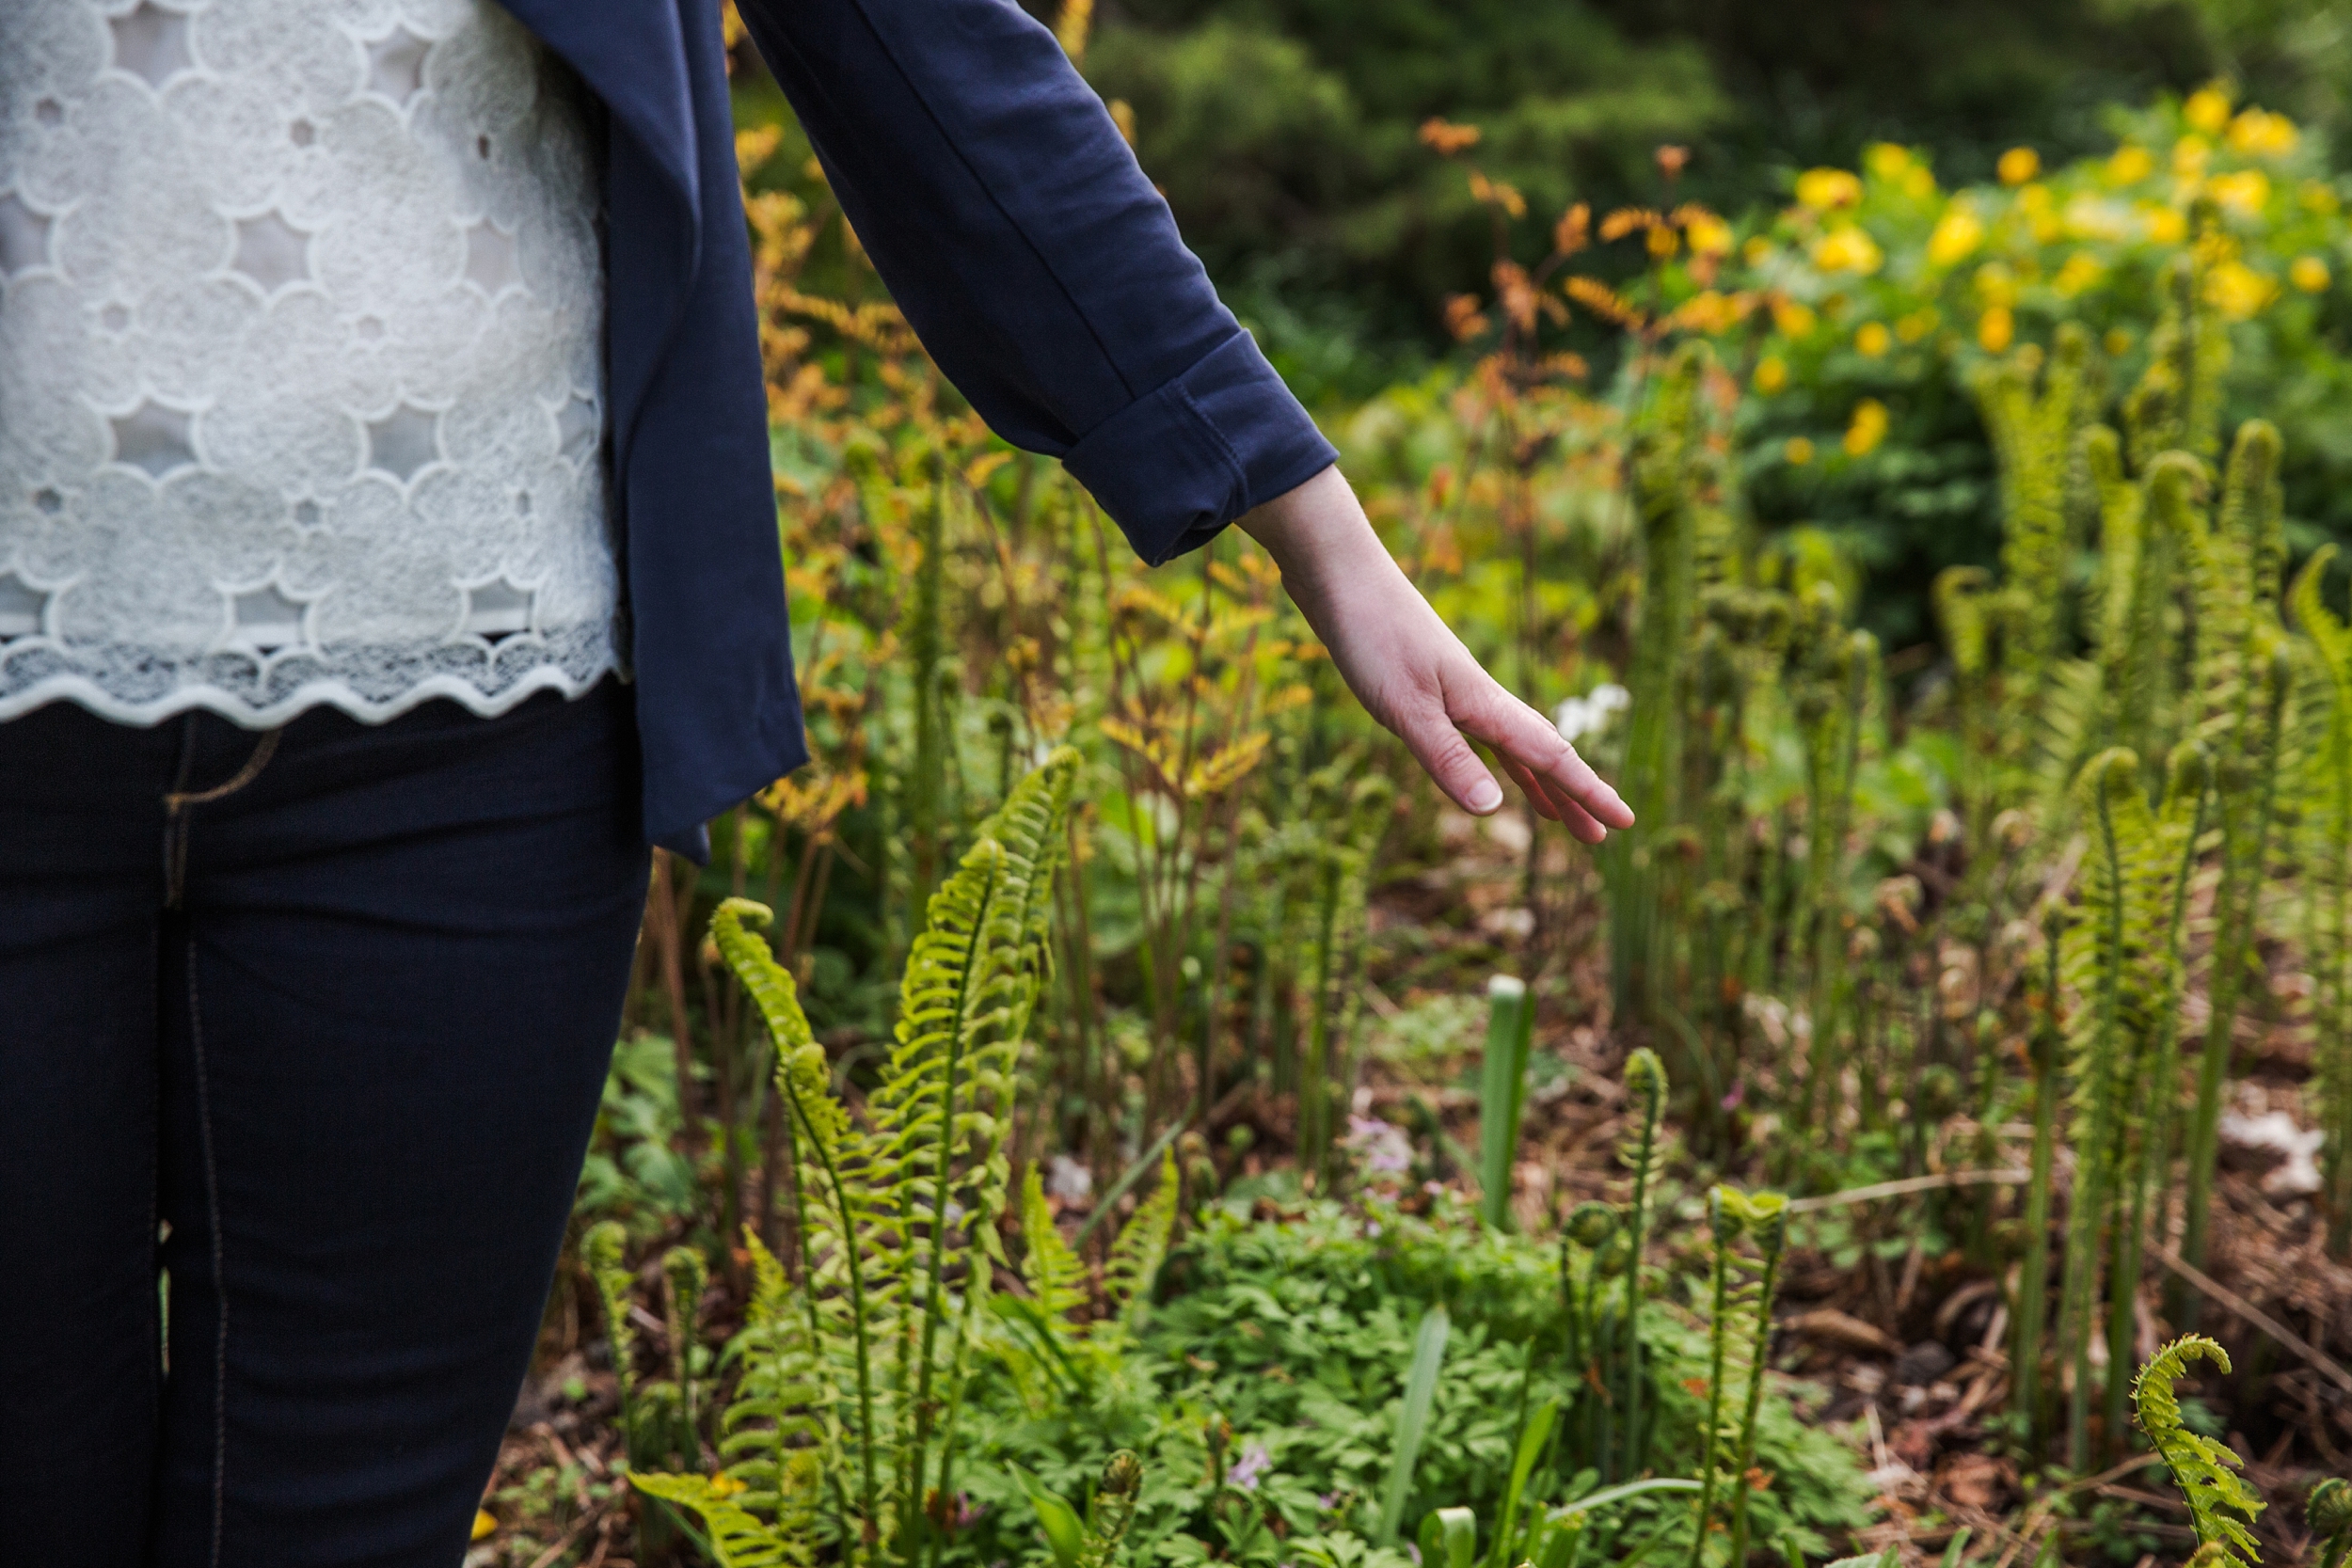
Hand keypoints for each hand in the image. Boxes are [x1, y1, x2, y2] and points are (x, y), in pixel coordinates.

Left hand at [1236, 465, 1634, 844]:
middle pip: (1540, 754)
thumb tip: (1494, 811)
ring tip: (1556, 817)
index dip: (1588, 792)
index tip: (1623, 824)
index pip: (1551, 756)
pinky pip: (1478, 735)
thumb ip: (1448, 758)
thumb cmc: (1371, 635)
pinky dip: (1493, 759)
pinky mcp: (1427, 686)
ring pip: (1510, 746)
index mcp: (1484, 704)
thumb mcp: (1406, 708)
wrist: (1339, 574)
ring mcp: (1455, 691)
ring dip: (1536, 783)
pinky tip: (1487, 767)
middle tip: (1601, 838)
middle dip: (1572, 795)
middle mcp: (1479, 698)